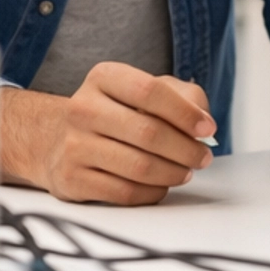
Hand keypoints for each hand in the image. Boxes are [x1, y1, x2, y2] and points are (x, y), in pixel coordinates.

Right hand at [0, 64, 215, 205]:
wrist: (62, 140)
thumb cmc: (117, 114)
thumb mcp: (148, 91)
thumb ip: (184, 96)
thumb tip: (203, 121)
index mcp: (103, 78)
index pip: (150, 91)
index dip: (185, 113)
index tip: (207, 129)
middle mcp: (83, 108)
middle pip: (148, 132)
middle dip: (186, 149)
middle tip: (202, 157)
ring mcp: (74, 144)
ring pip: (139, 167)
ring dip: (173, 173)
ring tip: (185, 172)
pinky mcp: (71, 179)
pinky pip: (124, 192)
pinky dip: (152, 192)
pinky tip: (160, 185)